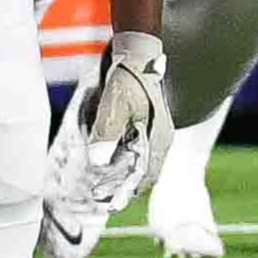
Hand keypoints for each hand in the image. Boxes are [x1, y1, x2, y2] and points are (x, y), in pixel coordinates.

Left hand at [44, 32, 171, 257]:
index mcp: (158, 138)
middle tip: (101, 201)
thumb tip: (97, 163)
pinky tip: (108, 169)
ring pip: (139, 165)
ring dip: (121, 178)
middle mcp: (160, 139)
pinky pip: (136, 154)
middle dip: (123, 189)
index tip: (111, 205)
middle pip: (143, 174)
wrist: (136, 52)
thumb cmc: (127, 78)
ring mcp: (154, 134)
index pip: (144, 175)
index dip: (127, 192)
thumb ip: (106, 134)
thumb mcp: (114, 105)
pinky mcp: (145, 127)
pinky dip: (123, 164)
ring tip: (101, 190)